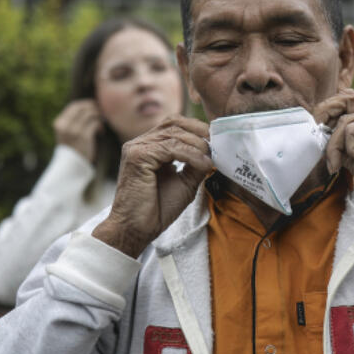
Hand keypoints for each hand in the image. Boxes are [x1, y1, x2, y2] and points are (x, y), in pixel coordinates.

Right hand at [53, 99, 103, 162]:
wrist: (71, 167)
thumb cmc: (71, 148)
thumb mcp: (66, 133)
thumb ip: (72, 121)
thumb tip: (87, 107)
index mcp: (59, 123)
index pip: (74, 106)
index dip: (85, 104)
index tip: (93, 107)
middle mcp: (65, 125)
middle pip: (83, 108)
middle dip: (94, 108)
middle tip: (100, 113)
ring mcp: (74, 131)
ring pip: (91, 114)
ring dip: (98, 117)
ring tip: (100, 123)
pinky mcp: (84, 137)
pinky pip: (95, 123)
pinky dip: (100, 125)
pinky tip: (101, 132)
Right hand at [91, 116, 211, 257]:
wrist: (137, 229)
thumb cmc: (158, 209)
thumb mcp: (185, 182)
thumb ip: (196, 164)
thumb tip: (212, 150)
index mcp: (149, 146)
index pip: (174, 124)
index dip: (196, 128)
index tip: (215, 142)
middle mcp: (140, 143)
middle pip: (174, 123)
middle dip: (199, 133)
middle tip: (216, 147)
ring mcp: (136, 148)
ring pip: (173, 134)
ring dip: (197, 146)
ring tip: (210, 160)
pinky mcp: (137, 157)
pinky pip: (170, 148)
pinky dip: (190, 155)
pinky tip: (203, 165)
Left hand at [313, 89, 353, 191]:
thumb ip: (341, 141)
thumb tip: (318, 133)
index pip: (349, 99)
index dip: (330, 109)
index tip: (320, 129)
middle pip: (345, 97)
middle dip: (325, 114)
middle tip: (318, 136)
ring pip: (345, 121)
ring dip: (336, 146)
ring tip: (344, 163)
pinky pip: (352, 131)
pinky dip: (353, 150)